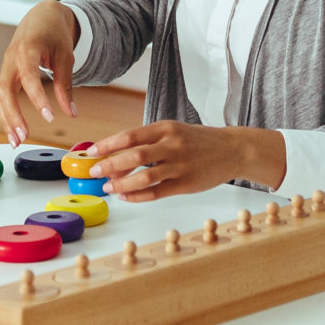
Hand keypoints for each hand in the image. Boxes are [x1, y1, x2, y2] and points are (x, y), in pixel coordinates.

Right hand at [0, 1, 79, 147]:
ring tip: (17, 141)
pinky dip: (7, 114)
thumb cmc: (54, 33)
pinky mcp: (7, 74)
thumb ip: (65, 85)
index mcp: (27, 48)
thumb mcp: (65, 56)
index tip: (50, 117)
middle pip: (4, 90)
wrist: (41, 17)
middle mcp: (11, 58)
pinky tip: (15, 131)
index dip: (37, 98)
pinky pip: (2, 96)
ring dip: (6, 120)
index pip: (29, 77)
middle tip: (24, 136)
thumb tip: (71, 113)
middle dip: (12, 115)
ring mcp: (6, 67)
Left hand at [88, 121, 285, 201]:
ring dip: (122, 184)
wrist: (232, 149)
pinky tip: (126, 196)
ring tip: (109, 187)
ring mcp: (180, 165)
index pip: (130, 135)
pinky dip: (138, 196)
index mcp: (165, 128)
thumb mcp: (173, 131)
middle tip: (95, 172)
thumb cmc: (197, 141)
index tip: (92, 152)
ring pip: (144, 177)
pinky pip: (157, 192)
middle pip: (134, 156)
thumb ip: (147, 142)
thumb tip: (116, 157)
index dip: (108, 145)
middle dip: (110, 165)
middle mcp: (172, 145)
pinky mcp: (186, 184)